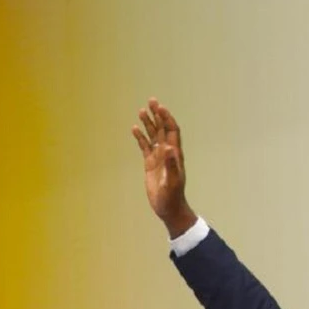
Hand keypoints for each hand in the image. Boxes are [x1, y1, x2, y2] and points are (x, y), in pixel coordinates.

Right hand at [132, 98, 195, 237]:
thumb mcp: (172, 181)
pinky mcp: (150, 164)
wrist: (168, 207)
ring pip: (153, 136)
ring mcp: (158, 157)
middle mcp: (167, 152)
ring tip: (141, 111)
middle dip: (157, 115)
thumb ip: (171, 164)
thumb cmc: (172, 196)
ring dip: (148, 123)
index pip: (171, 130)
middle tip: (151, 101)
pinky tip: (134, 129)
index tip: (160, 107)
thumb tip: (169, 148)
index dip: (166, 118)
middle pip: (162, 129)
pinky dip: (140, 138)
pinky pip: (145, 147)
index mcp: (174, 154)